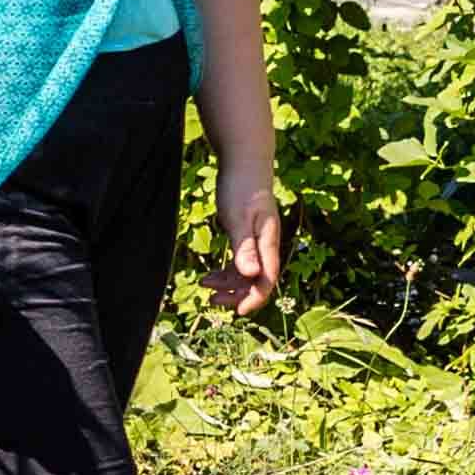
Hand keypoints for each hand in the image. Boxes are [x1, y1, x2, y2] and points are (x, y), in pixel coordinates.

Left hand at [210, 184, 285, 318]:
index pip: (266, 280)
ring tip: (205, 286)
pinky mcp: (247, 235)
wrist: (244, 162)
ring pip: (247, 273)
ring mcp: (257, 240)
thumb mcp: (238, 218)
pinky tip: (210, 275)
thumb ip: (244, 246)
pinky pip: (241, 262)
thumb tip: (250, 275)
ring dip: (229, 284)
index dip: (254, 298)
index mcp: (268, 242)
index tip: (238, 311)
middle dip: (237, 294)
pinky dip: (227, 272)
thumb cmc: (242, 187)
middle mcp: (266, 244)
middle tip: (212, 300)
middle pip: (257, 280)